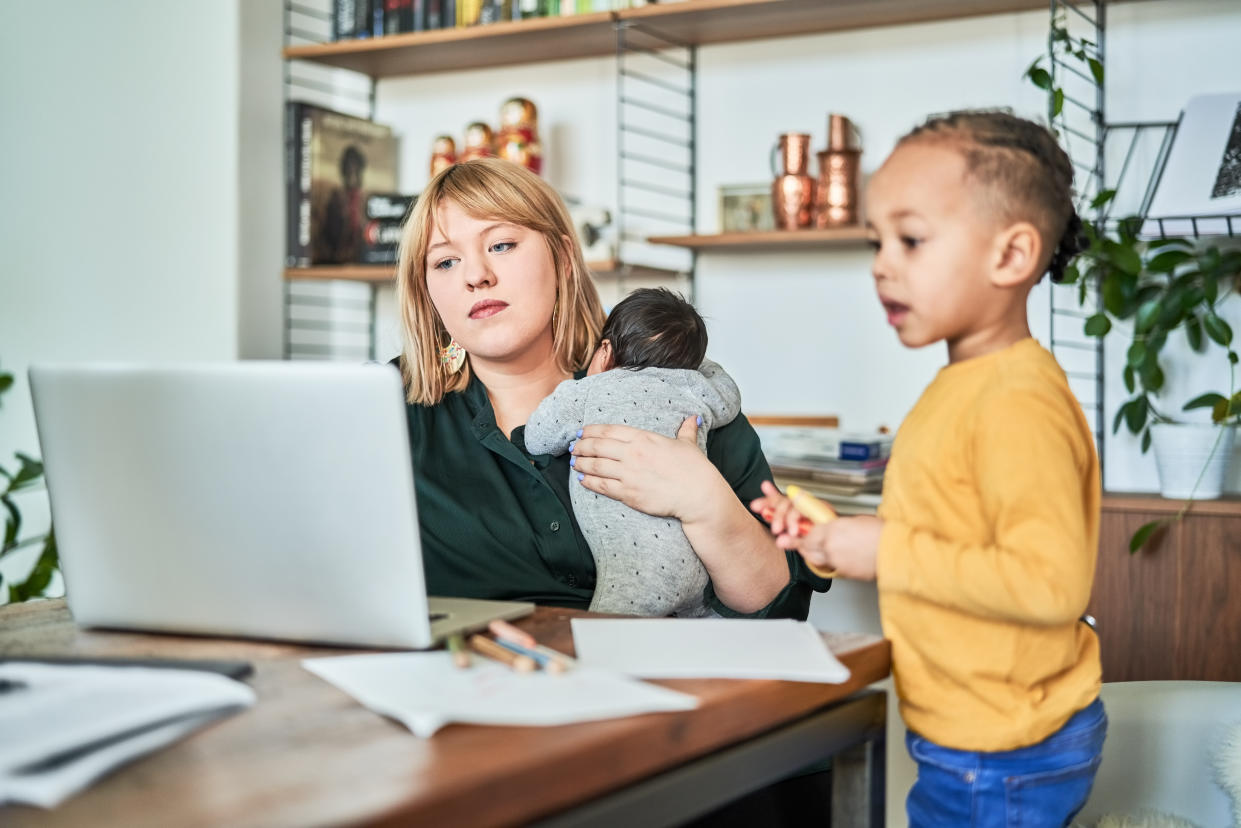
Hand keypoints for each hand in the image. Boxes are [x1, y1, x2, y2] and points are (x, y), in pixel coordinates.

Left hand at [571, 417, 719, 522]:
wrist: (698, 495)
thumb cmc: (695, 470)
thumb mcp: (688, 445)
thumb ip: (686, 430)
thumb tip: (694, 417)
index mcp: (644, 438)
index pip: (609, 431)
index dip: (592, 431)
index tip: (582, 432)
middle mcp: (633, 454)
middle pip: (598, 447)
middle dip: (581, 446)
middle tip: (573, 447)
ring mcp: (629, 474)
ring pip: (596, 466)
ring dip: (581, 463)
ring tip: (573, 462)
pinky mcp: (628, 494)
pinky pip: (602, 486)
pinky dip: (589, 482)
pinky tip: (582, 479)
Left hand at [794, 516, 882, 581]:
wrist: (896, 552)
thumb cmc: (882, 533)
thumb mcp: (857, 521)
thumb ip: (839, 526)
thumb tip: (834, 527)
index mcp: (833, 530)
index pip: (809, 534)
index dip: (803, 534)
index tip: (798, 533)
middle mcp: (831, 546)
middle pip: (807, 548)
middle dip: (802, 545)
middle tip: (799, 543)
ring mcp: (837, 561)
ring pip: (816, 560)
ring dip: (812, 555)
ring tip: (813, 551)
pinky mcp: (844, 573)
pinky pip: (831, 567)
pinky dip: (829, 562)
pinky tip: (836, 558)